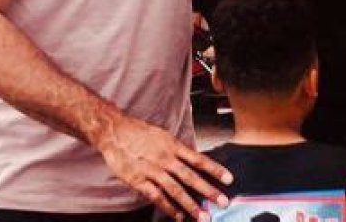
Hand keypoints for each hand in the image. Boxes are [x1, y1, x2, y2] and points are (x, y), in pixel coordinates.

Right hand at [95, 112, 231, 219]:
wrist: (116, 132)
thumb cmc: (140, 132)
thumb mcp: (164, 136)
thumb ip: (177, 150)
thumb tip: (194, 160)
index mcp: (173, 146)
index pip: (199, 159)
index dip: (215, 169)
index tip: (229, 179)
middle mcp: (166, 158)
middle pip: (191, 177)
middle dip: (208, 191)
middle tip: (222, 202)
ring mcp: (152, 171)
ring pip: (175, 190)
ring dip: (190, 205)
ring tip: (202, 216)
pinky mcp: (139, 181)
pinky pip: (156, 197)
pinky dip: (168, 207)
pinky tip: (177, 216)